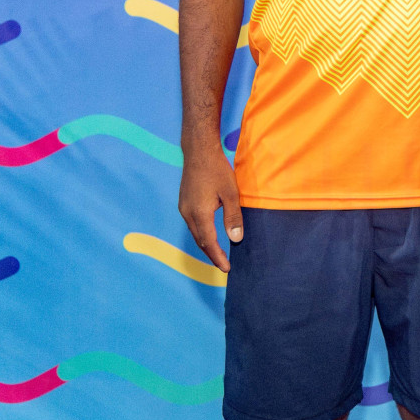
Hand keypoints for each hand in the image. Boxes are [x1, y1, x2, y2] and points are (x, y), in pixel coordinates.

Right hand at [179, 142, 243, 271]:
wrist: (198, 151)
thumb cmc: (217, 169)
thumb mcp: (230, 193)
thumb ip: (233, 217)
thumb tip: (235, 239)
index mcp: (199, 213)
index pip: (209, 243)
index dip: (218, 257)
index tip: (226, 268)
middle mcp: (188, 213)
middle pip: (200, 241)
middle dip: (212, 254)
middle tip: (224, 265)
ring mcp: (183, 208)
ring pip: (195, 233)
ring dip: (206, 244)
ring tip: (218, 253)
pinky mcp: (184, 202)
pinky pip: (193, 224)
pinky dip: (201, 233)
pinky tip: (209, 234)